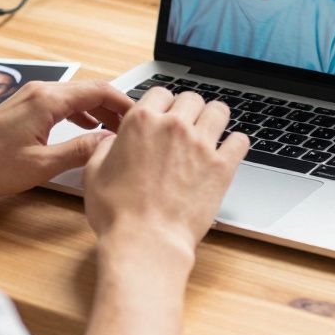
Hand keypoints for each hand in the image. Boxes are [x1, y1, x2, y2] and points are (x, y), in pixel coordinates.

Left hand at [0, 80, 131, 196]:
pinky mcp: (24, 106)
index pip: (99, 90)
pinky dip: (79, 112)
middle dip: (114, 107)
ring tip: (114, 129)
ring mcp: (31, 97)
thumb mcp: (43, 165)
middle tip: (132, 126)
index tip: (140, 117)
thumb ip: (80, 151)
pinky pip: (61, 102)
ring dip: (98, 110)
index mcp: (48, 100)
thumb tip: (108, 143)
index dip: (124, 102)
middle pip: (89, 90)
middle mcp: (40, 91)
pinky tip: (87, 127)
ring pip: (76, 96)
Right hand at [82, 87, 248, 263]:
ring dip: (214, 118)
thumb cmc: (118, 214)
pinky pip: (240, 141)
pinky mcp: (222, 167)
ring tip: (210, 131)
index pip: (160, 93)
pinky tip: (229, 151)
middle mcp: (174, 126)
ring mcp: (201, 144)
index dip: (162, 104)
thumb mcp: (93, 173)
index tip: (164, 114)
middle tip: (186, 124)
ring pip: (219, 111)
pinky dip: (235, 143)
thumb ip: (104, 148)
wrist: (146, 241)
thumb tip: (112, 141)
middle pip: (191, 98)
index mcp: (142, 121)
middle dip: (188, 109)